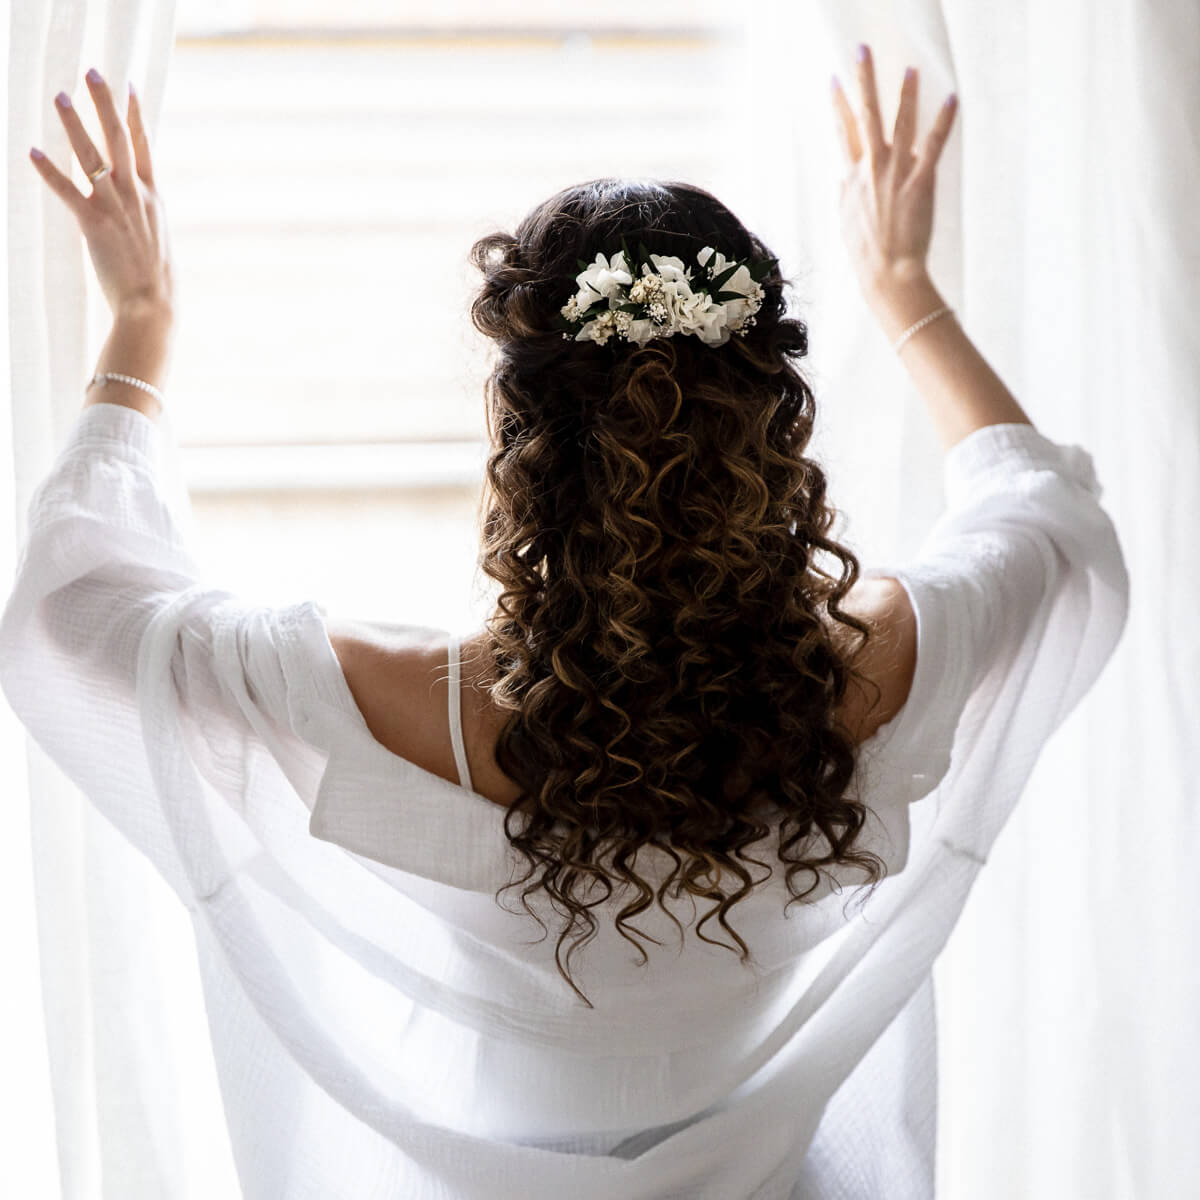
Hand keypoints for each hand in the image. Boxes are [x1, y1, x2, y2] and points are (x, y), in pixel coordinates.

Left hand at [30, 69, 174, 323]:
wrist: (153, 305)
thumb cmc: (159, 283)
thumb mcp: (159, 242)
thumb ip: (147, 218)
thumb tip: (141, 213)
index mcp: (154, 199)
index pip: (145, 147)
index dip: (136, 114)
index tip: (128, 86)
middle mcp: (136, 196)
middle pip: (120, 139)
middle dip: (105, 103)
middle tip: (92, 72)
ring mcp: (115, 208)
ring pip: (93, 157)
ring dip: (74, 125)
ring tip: (60, 97)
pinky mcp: (94, 224)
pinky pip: (67, 191)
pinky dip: (48, 171)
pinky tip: (32, 151)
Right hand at [831, 45, 956, 300]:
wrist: (886, 273)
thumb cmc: (866, 254)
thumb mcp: (845, 222)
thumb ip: (846, 193)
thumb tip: (844, 176)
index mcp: (851, 180)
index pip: (842, 134)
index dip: (838, 106)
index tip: (834, 81)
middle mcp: (871, 170)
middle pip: (865, 117)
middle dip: (863, 82)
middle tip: (862, 53)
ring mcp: (895, 173)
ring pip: (900, 123)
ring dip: (905, 94)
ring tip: (908, 70)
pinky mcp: (921, 180)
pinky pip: (934, 143)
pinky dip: (944, 120)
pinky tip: (951, 99)